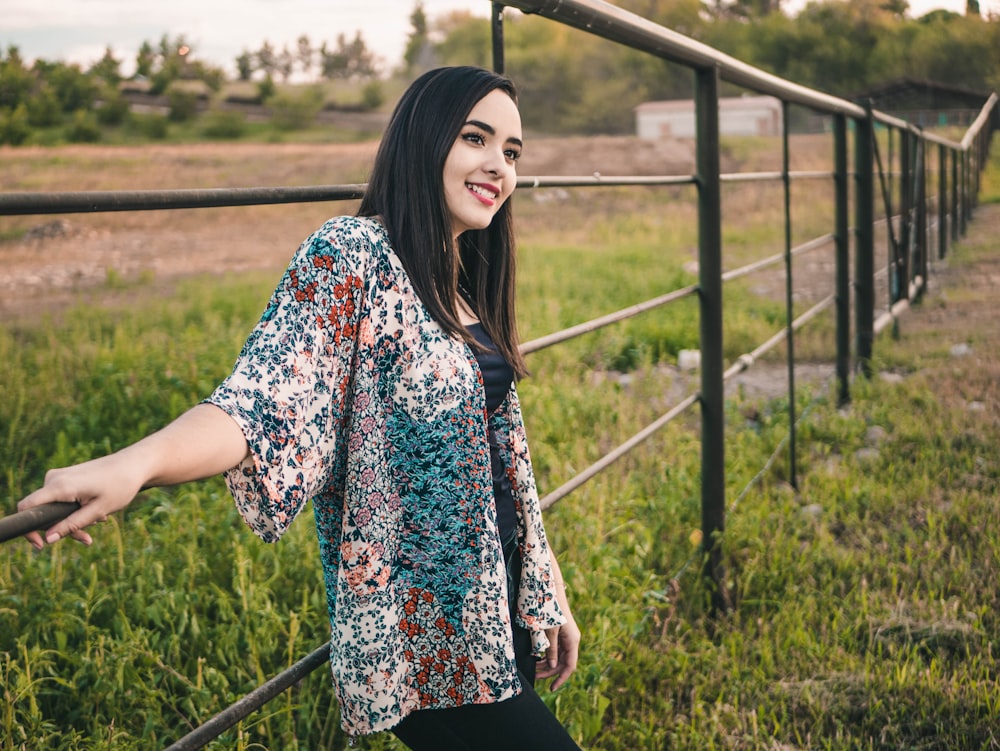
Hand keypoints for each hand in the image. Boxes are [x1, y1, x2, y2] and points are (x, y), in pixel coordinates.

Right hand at [17, 453, 144, 549]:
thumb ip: (72, 525)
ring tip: (99, 521)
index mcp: (60, 486)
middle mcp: (54, 478)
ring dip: (72, 520)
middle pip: (42, 511)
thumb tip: (48, 539)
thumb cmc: (120, 486)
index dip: (28, 529)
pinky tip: (97, 513)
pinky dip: (75, 510)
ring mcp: (59, 476)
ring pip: (54, 507)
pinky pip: (61, 499)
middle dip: (62, 528)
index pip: (27, 507)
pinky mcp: (66, 477)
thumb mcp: (97, 511)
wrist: (134, 464)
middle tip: (87, 539)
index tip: (40, 545)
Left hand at [536, 613, 579, 690]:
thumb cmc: (551, 611)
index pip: (570, 666)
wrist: (552, 592)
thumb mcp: (550, 631)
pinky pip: (556, 649)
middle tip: (535, 676)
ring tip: (534, 669)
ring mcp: (567, 638)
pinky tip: (537, 659)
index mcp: (572, 641)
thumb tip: (551, 666)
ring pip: (558, 657)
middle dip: (549, 671)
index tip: (552, 688)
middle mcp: (571, 641)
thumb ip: (551, 649)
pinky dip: (547, 655)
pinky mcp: (561, 634)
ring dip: (547, 664)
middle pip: (562, 663)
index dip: (561, 678)